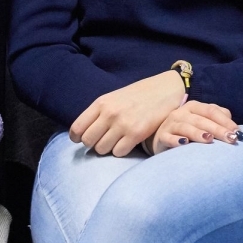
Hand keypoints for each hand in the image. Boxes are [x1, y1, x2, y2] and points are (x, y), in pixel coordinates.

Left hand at [70, 71, 185, 156]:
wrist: (165, 89)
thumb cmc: (138, 95)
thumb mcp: (114, 98)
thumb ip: (99, 113)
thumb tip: (83, 133)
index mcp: (101, 103)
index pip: (77, 128)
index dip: (77, 138)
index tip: (82, 140)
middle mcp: (109, 113)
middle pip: (88, 142)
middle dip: (93, 144)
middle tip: (102, 141)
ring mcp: (122, 124)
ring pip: (102, 149)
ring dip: (108, 149)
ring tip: (117, 141)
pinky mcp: (136, 134)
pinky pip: (118, 153)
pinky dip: (121, 151)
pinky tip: (127, 143)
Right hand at [150, 100, 240, 153]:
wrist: (161, 137)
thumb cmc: (188, 129)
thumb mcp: (201, 120)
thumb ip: (217, 118)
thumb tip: (232, 124)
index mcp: (194, 107)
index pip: (211, 111)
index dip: (225, 121)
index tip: (238, 133)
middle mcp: (182, 113)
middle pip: (201, 119)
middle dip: (217, 129)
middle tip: (231, 139)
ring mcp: (171, 124)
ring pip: (185, 127)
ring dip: (197, 133)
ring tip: (209, 139)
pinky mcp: (162, 136)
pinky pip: (169, 138)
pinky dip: (176, 140)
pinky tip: (184, 143)